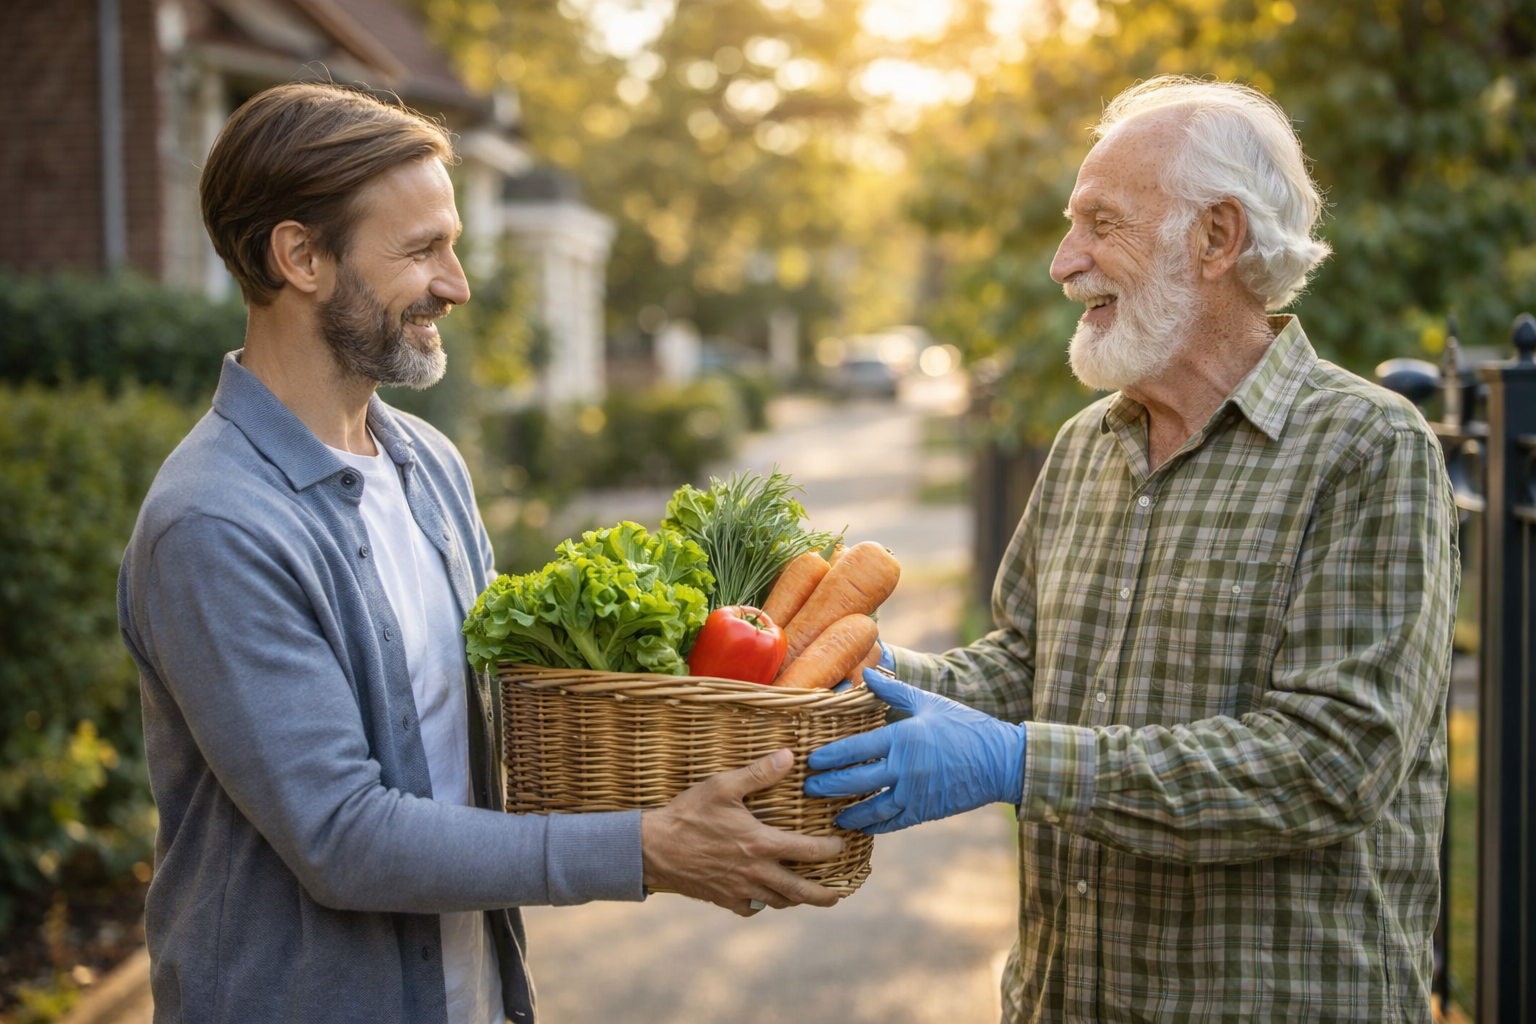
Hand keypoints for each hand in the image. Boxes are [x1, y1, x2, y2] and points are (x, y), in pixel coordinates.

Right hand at [640, 749, 845, 916]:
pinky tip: (763, 896)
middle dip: (824, 895)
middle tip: (837, 895)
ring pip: (777, 902)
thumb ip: (758, 773)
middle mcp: (755, 872)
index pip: (809, 851)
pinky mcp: (722, 899)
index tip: (841, 845)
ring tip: (805, 895)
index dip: (831, 850)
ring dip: (795, 899)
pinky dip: (762, 904)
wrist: (652, 849)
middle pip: (801, 891)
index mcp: (761, 844)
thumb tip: (789, 756)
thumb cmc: (688, 814)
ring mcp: (739, 889)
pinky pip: (750, 908)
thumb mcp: (722, 787)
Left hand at [804, 671, 1026, 833]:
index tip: (811, 761)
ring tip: (830, 814)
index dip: (830, 757)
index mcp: (902, 739)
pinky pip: (893, 823)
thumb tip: (867, 673)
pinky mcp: (925, 811)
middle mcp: (904, 769)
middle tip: (807, 789)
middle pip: (856, 782)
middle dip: (828, 787)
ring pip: (871, 809)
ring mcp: (914, 794)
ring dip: (848, 812)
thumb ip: (894, 690)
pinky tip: (860, 826)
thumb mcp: (928, 702)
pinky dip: (874, 826)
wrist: (1000, 761)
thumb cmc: (964, 726)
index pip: (855, 749)